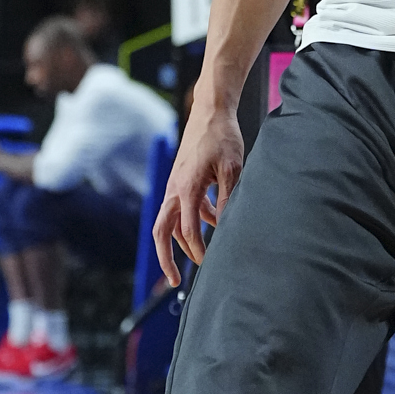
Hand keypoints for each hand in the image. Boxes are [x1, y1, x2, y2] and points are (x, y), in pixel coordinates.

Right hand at [152, 89, 244, 285]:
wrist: (210, 111)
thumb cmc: (222, 137)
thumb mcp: (233, 169)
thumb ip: (228, 199)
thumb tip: (228, 227)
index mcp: (186, 188)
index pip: (188, 230)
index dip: (198, 251)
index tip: (210, 264)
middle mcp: (174, 190)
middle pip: (161, 232)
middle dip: (166, 259)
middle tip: (174, 282)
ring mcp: (174, 186)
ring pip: (168, 223)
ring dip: (180, 242)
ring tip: (197, 259)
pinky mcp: (179, 181)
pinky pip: (180, 209)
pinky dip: (193, 221)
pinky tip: (214, 224)